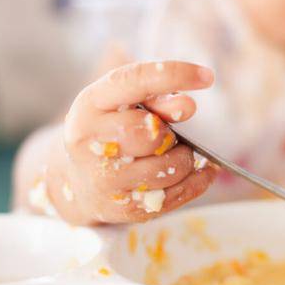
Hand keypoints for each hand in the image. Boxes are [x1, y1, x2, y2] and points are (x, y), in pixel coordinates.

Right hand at [59, 61, 216, 222]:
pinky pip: (177, 194)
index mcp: (90, 103)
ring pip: (169, 167)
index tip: (207, 77)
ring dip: (184, 158)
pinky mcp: (124, 209)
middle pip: (152, 132)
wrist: (77, 182)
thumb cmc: (110, 131)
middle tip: (166, 134)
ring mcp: (104, 179)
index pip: (135, 82)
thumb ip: (157, 97)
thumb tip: (187, 105)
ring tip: (173, 153)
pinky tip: (196, 171)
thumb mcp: (124, 104)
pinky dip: (196, 180)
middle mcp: (89, 141)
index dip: (174, 75)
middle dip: (170, 132)